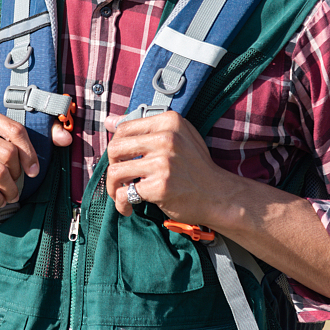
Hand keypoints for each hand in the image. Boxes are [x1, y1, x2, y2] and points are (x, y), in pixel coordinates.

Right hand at [0, 104, 72, 218]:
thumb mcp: (16, 148)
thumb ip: (45, 136)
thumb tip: (66, 138)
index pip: (14, 129)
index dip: (29, 153)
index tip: (34, 169)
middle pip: (8, 152)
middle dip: (17, 173)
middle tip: (15, 180)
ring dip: (10, 189)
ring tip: (9, 193)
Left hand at [104, 111, 228, 221]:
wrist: (221, 196)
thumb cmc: (196, 167)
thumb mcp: (178, 137)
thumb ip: (145, 129)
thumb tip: (108, 122)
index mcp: (169, 122)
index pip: (124, 129)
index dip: (117, 146)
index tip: (121, 159)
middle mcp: (166, 139)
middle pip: (115, 148)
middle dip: (111, 165)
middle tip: (120, 178)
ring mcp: (163, 163)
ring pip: (115, 171)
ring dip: (113, 187)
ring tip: (121, 193)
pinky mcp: (160, 186)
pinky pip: (125, 194)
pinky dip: (121, 203)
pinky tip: (128, 207)